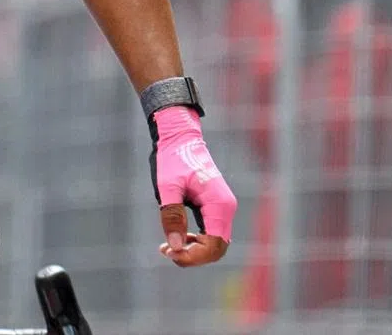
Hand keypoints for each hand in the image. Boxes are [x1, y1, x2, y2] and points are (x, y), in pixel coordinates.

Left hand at [149, 105, 236, 267]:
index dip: (193, 256)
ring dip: (193, 249)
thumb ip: (172, 215)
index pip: (214, 245)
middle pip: (217, 248)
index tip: (170, 253)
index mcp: (219, 204)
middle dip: (193, 255)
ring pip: (214, 242)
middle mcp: (226, 208)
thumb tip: (175, 247)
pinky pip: (211, 232)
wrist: (179, 136)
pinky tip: (176, 238)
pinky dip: (195, 240)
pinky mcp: (215, 206)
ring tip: (167, 247)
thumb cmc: (172, 158)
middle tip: (166, 251)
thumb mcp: (167, 186)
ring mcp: (222, 207)